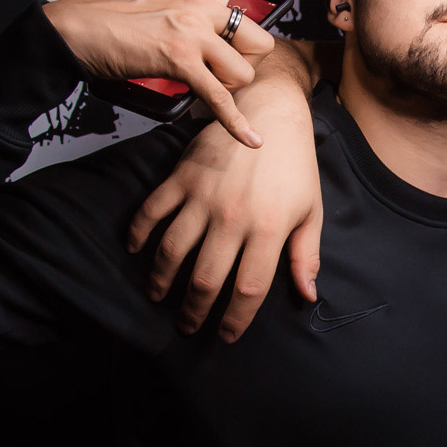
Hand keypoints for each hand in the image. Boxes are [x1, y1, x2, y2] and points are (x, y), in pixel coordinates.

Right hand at [42, 0, 311, 146]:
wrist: (76, 30)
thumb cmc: (114, 22)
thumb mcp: (163, 7)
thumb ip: (197, 19)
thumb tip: (222, 46)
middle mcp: (202, 5)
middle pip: (259, 42)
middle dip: (245, 65)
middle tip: (217, 70)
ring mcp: (192, 32)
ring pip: (242, 73)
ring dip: (228, 88)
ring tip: (199, 83)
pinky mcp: (179, 60)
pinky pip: (220, 98)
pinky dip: (236, 124)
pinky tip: (252, 141)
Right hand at [127, 64, 322, 339]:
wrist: (270, 110)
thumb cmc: (296, 166)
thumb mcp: (311, 211)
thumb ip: (306, 255)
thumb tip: (307, 296)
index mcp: (270, 228)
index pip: (248, 289)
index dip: (236, 320)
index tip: (226, 336)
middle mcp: (233, 217)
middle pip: (206, 279)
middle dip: (194, 311)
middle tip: (188, 325)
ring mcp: (203, 196)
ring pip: (172, 251)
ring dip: (161, 280)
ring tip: (159, 296)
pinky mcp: (181, 176)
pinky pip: (151, 211)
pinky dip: (138, 233)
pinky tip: (135, 251)